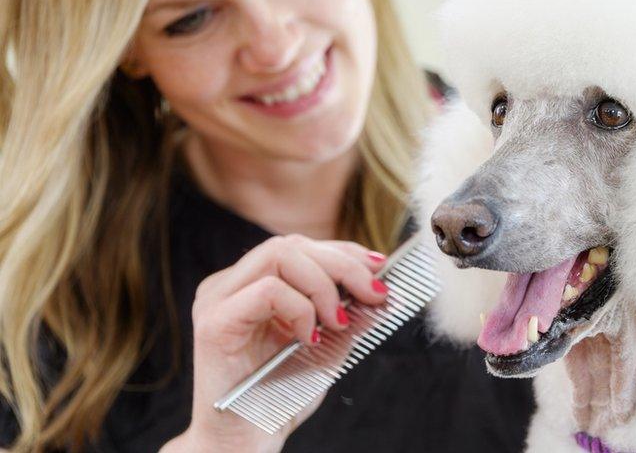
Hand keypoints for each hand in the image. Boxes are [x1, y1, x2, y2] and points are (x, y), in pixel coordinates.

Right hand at [161, 235, 386, 452]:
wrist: (245, 445)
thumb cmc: (279, 398)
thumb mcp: (327, 349)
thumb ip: (348, 316)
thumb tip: (380, 291)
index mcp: (252, 284)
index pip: (301, 247)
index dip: (344, 252)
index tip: (380, 271)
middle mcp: (230, 285)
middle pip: (292, 244)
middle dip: (343, 264)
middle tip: (374, 295)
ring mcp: (217, 300)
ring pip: (280, 254)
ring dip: (324, 285)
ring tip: (340, 321)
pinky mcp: (215, 323)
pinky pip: (268, 290)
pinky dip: (301, 309)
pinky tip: (310, 338)